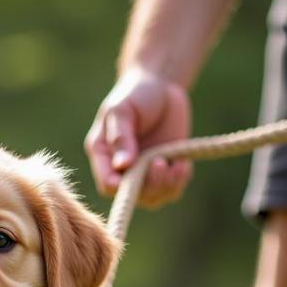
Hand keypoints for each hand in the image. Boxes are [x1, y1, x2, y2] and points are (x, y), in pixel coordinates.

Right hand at [84, 68, 192, 207]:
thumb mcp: (122, 110)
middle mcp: (122, 171)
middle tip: (160, 163)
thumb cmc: (135, 95)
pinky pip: (172, 191)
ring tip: (175, 165)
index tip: (132, 174)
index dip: (118, 187)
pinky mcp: (166, 173)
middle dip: (148, 186)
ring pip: (153, 199)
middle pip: (131, 196)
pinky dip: (179, 182)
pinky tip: (183, 164)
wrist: (161, 87)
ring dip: (165, 186)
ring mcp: (144, 174)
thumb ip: (120, 137)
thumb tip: (121, 165)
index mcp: (104, 156)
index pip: (106, 184)